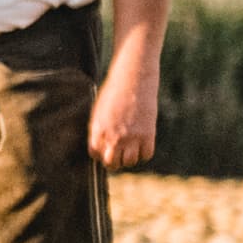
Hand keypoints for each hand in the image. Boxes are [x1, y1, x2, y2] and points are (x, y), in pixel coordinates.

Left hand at [89, 54, 160, 169]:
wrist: (133, 79)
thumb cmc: (115, 92)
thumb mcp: (100, 111)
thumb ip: (100, 129)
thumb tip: (103, 146)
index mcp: (98, 130)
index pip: (95, 154)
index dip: (100, 153)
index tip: (106, 149)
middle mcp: (113, 137)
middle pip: (112, 163)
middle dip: (114, 161)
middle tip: (119, 153)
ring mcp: (131, 137)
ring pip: (130, 162)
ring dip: (130, 157)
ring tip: (131, 147)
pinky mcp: (147, 134)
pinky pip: (146, 155)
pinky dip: (145, 152)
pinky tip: (143, 143)